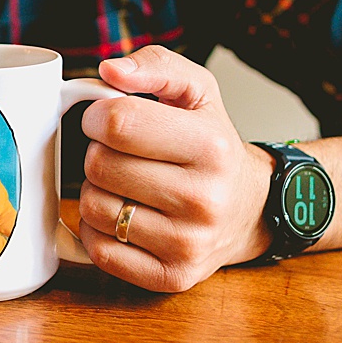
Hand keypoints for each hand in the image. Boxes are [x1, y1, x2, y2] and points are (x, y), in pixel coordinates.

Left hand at [78, 46, 273, 291]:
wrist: (248, 209)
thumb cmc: (211, 147)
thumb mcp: (197, 91)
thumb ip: (155, 65)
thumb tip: (110, 70)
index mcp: (210, 146)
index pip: (117, 123)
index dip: (97, 116)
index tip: (107, 120)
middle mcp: (204, 199)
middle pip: (99, 166)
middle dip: (99, 153)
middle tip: (123, 155)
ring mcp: (188, 244)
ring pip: (93, 208)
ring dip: (97, 192)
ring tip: (126, 185)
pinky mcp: (170, 277)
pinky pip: (99, 250)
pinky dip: (98, 231)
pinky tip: (123, 216)